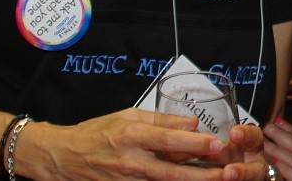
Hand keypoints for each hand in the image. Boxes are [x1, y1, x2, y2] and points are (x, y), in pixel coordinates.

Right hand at [22, 109, 272, 180]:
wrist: (66, 157)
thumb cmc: (97, 133)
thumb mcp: (128, 116)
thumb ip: (161, 120)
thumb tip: (191, 123)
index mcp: (132, 136)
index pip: (169, 141)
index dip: (195, 144)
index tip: (217, 143)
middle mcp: (131, 161)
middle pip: (171, 172)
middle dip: (201, 174)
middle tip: (225, 171)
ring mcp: (127, 180)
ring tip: (215, 179)